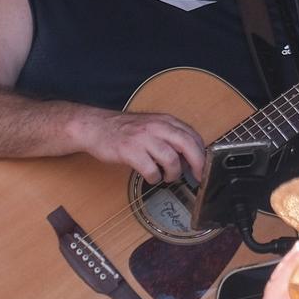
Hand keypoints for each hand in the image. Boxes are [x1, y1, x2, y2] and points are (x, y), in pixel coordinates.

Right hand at [79, 109, 206, 184]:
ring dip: (173, 173)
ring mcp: (143, 138)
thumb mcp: (151, 126)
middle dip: (197, 163)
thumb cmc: (124, 130)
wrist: (96, 127)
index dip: (201, 153)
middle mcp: (156, 126)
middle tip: (197, 176)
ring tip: (167, 177)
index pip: (192, 135)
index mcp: (164, 120)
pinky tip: (151, 176)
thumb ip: (170, 137)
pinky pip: (151, 169)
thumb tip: (190, 157)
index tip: (203, 166)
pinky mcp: (130, 151)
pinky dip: (154, 177)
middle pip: (187, 144)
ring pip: (171, 159)